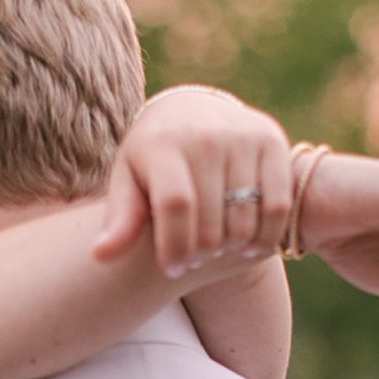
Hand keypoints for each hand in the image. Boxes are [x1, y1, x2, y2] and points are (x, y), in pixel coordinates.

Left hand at [94, 90, 293, 276]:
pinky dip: (265, 235)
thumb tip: (100, 256)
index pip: (175, 206)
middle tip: (193, 259)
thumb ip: (121, 218)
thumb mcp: (128, 180)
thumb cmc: (152, 158)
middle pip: (211, 222)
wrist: (194, 110)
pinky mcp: (272, 141)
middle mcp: (206, 135)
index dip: (175, 247)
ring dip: (230, 249)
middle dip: (200, 253)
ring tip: (215, 251)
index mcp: (163, 143)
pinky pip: (278, 206)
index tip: (172, 269)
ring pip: (244, 220)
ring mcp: (243, 136)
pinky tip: (247, 245)